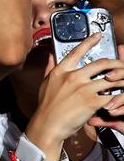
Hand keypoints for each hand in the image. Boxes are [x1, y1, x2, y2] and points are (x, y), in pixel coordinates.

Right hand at [26, 35, 123, 152]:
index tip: (98, 35)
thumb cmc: (46, 107)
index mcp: (61, 71)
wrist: (48, 125)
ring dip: (121, 80)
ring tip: (123, 81)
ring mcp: (84, 89)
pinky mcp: (93, 101)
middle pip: (102, 63)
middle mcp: (73, 77)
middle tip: (120, 64)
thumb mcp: (45, 83)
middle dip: (116, 63)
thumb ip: (50, 67)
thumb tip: (51, 54)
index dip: (89, 41)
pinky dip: (118, 96)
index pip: (77, 51)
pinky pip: (112, 95)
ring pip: (111, 79)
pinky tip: (119, 97)